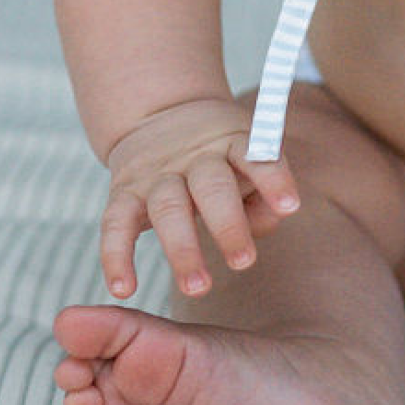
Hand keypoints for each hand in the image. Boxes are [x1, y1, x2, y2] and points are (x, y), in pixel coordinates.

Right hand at [98, 97, 299, 299]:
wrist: (162, 115)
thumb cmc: (222, 156)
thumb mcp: (249, 160)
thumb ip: (265, 195)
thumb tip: (271, 220)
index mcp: (233, 141)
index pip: (256, 156)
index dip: (273, 179)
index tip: (290, 206)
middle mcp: (195, 156)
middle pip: (212, 186)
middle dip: (228, 225)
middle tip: (244, 263)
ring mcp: (157, 174)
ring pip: (168, 208)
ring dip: (182, 249)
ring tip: (197, 288)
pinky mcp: (124, 193)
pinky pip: (115, 224)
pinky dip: (115, 257)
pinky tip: (123, 289)